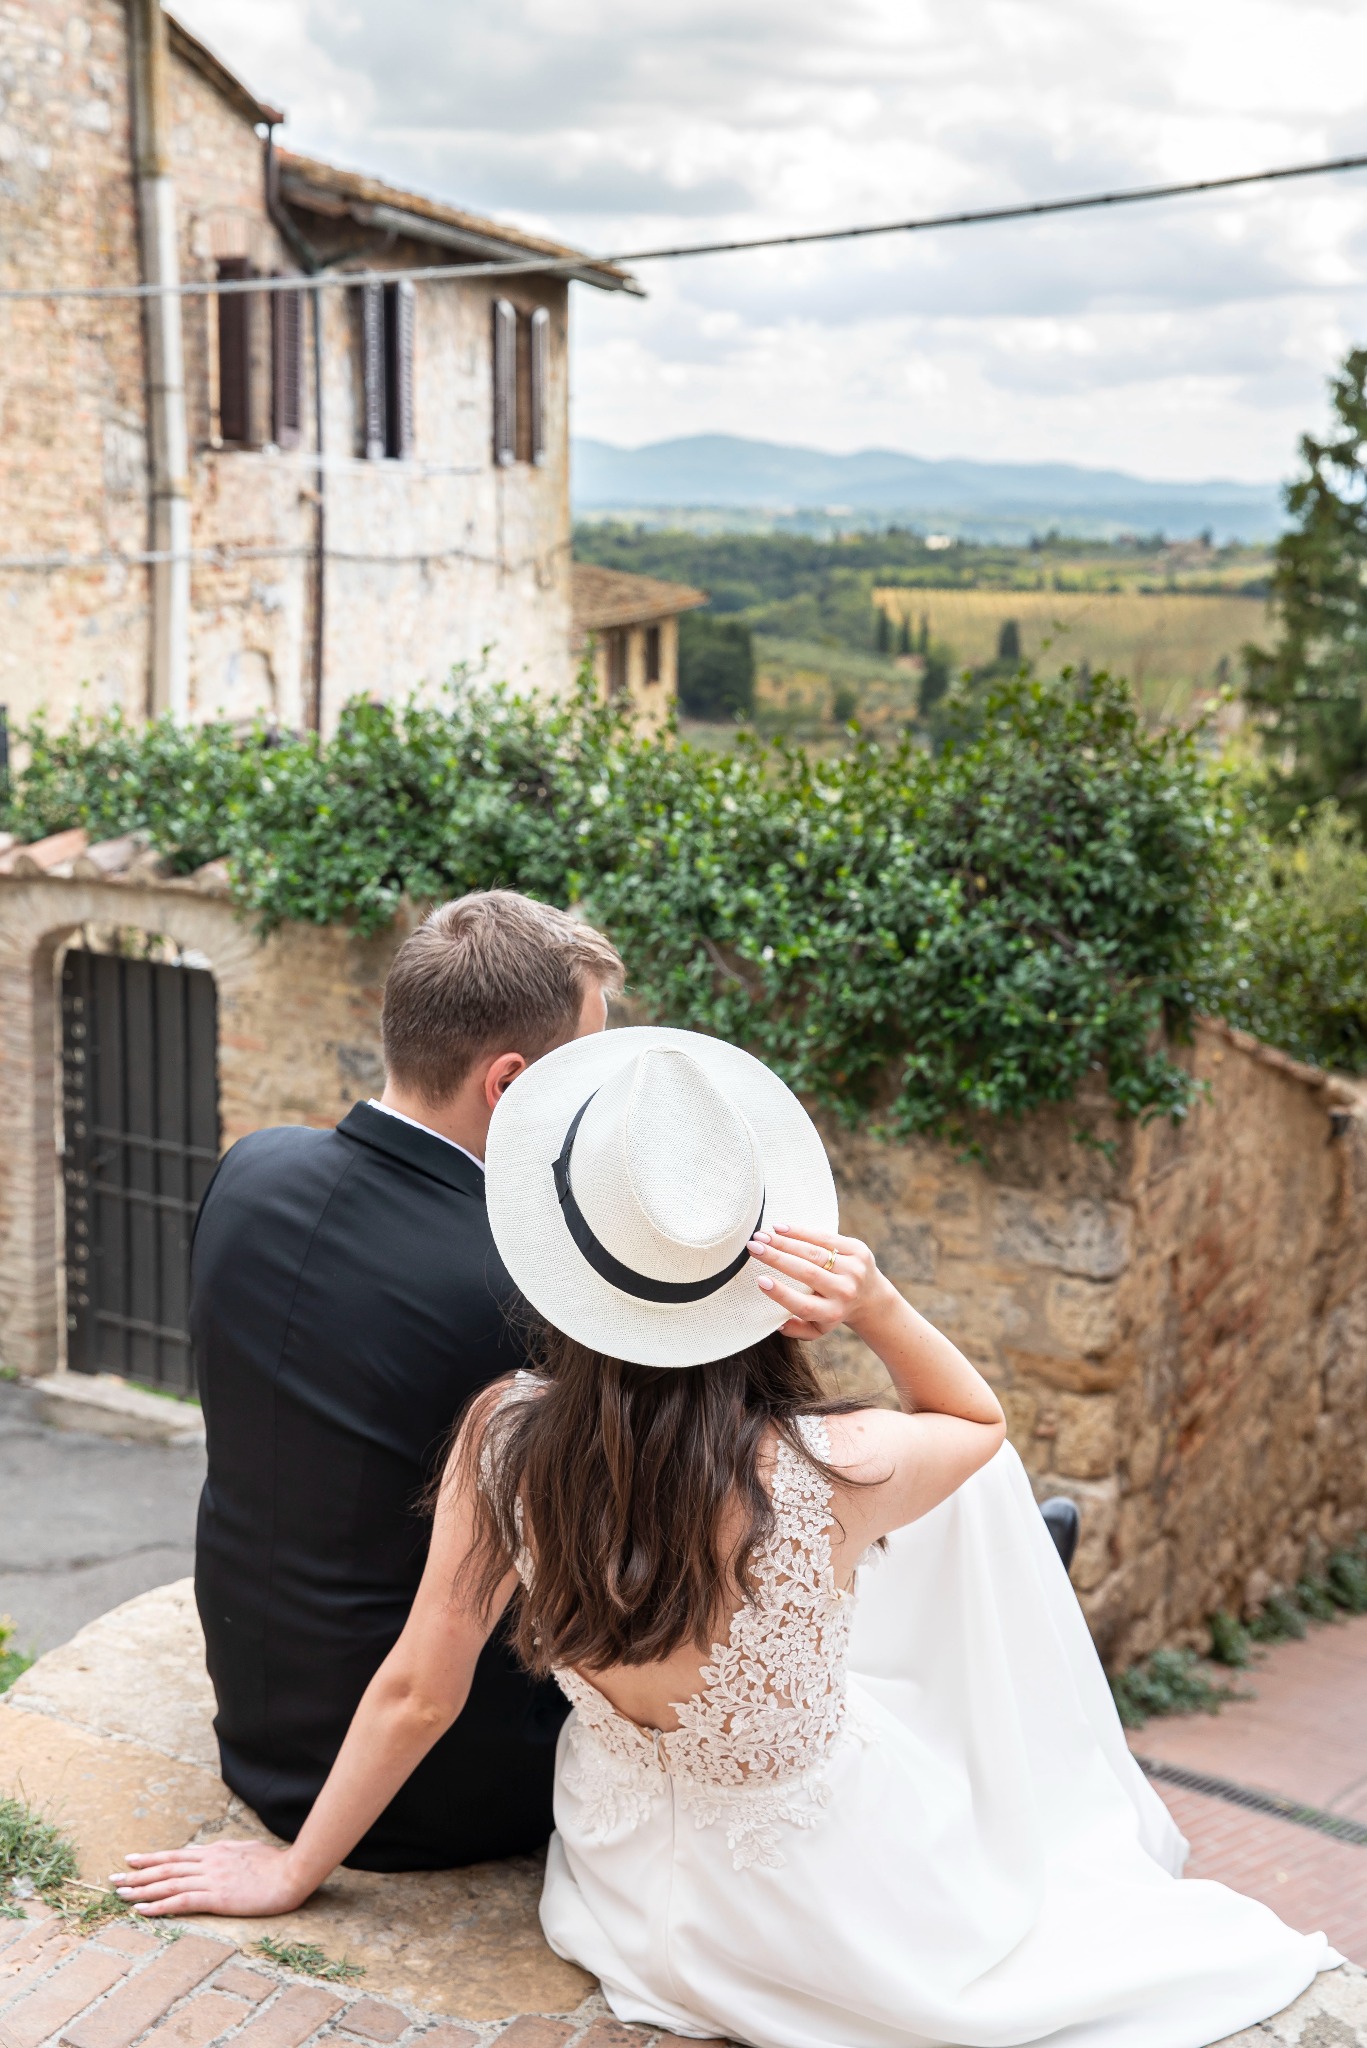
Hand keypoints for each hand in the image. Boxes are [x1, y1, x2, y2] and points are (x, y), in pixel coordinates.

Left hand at [110, 1839, 311, 1917]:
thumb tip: (210, 1853)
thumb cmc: (275, 1863)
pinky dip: (159, 1905)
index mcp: (215, 1852)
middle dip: (137, 1874)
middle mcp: (208, 1863)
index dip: (152, 1858)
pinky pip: (181, 1901)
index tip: (131, 1860)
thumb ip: (225, 1852)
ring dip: (141, 1890)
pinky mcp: (217, 1897)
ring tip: (120, 1894)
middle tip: (113, 1879)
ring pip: (168, 1884)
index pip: (176, 1855)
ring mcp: (211, 1879)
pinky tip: (142, 1909)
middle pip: (165, 1868)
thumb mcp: (246, 1850)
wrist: (292, 1872)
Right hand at [747, 1224, 893, 1341]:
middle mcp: (844, 1292)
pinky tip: (780, 1228)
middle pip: (807, 1273)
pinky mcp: (858, 1250)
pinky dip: (801, 1232)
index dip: (781, 1294)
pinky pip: (825, 1237)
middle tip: (752, 1248)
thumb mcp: (818, 1329)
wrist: (871, 1297)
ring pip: (814, 1252)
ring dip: (784, 1242)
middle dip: (776, 1258)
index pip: (803, 1305)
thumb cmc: (833, 1311)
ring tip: (762, 1236)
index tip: (760, 1280)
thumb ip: (797, 1330)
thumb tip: (777, 1323)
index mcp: (832, 1313)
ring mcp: (854, 1269)